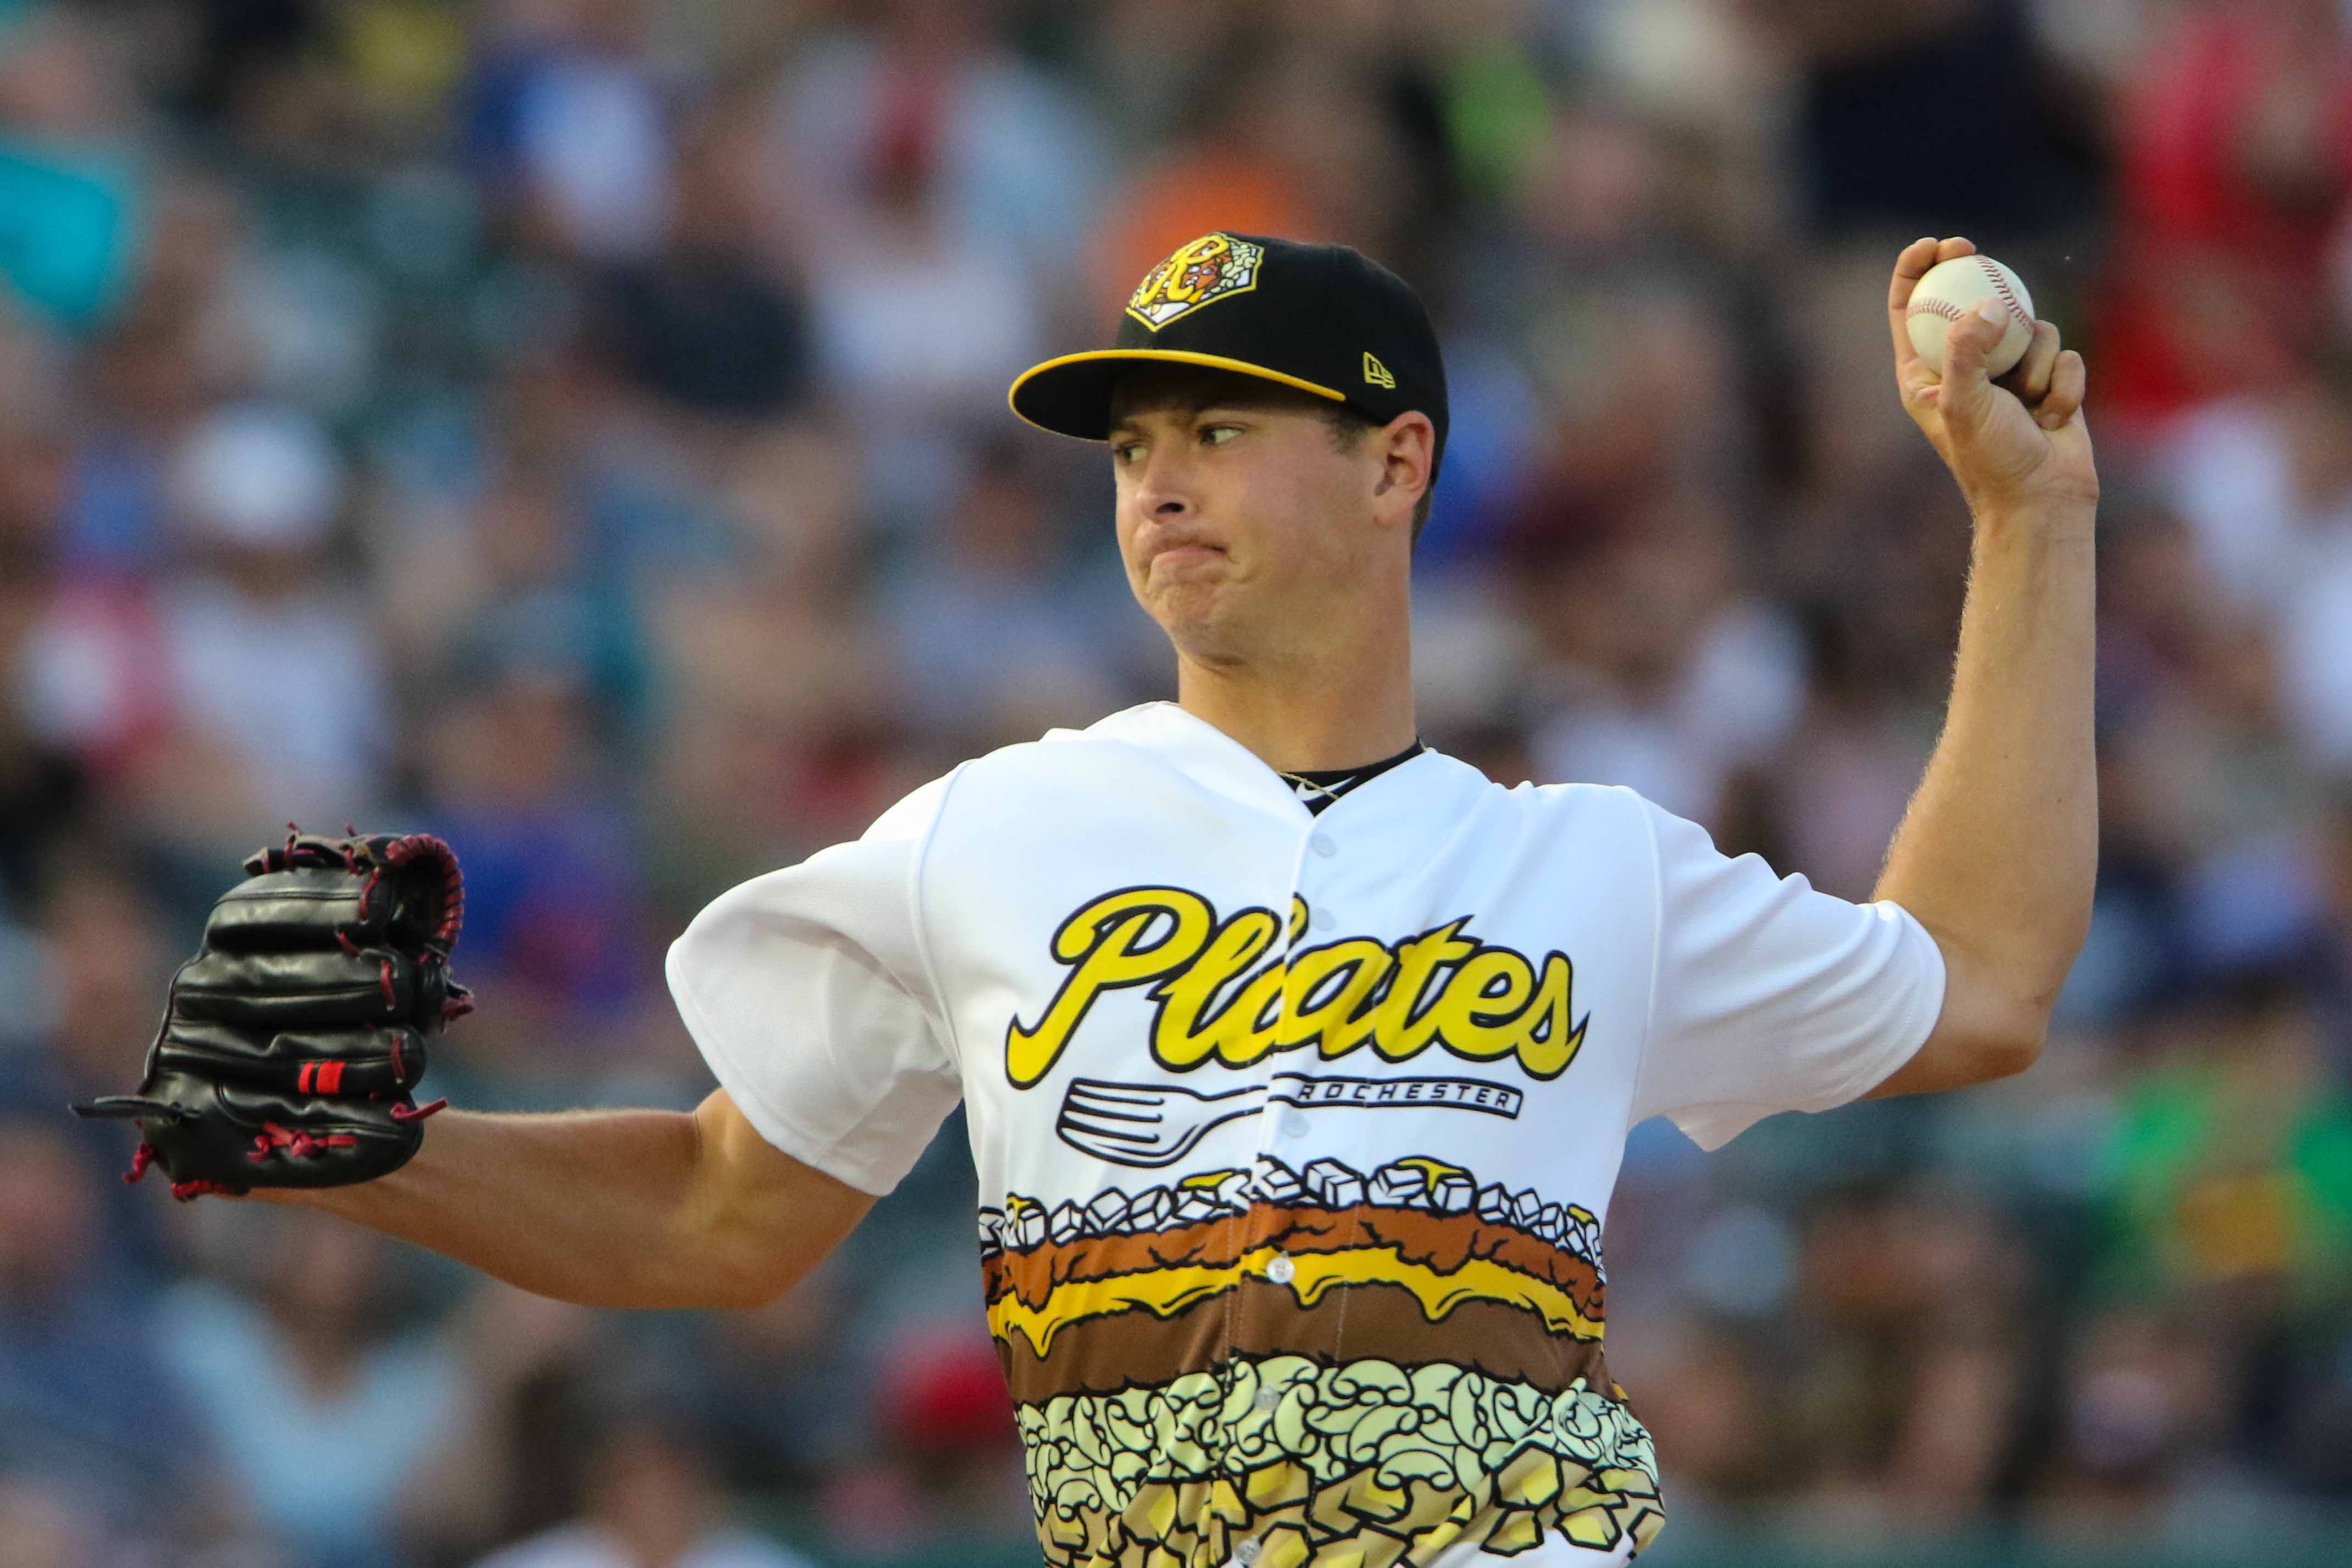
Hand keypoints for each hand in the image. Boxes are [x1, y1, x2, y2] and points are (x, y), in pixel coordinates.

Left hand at [1891, 236, 2096, 521]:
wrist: (2042, 500)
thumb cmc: (1993, 459)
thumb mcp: (1965, 404)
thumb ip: (1968, 352)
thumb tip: (1989, 306)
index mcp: (1924, 374)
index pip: (1910, 309)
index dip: (1916, 271)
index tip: (1933, 245)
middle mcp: (1964, 367)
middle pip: (1968, 299)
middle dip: (1975, 273)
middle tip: (1972, 250)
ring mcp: (2008, 370)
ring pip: (2028, 324)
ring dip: (2035, 360)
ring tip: (2029, 403)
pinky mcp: (2049, 378)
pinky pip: (2063, 353)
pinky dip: (2064, 382)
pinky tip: (2055, 418)